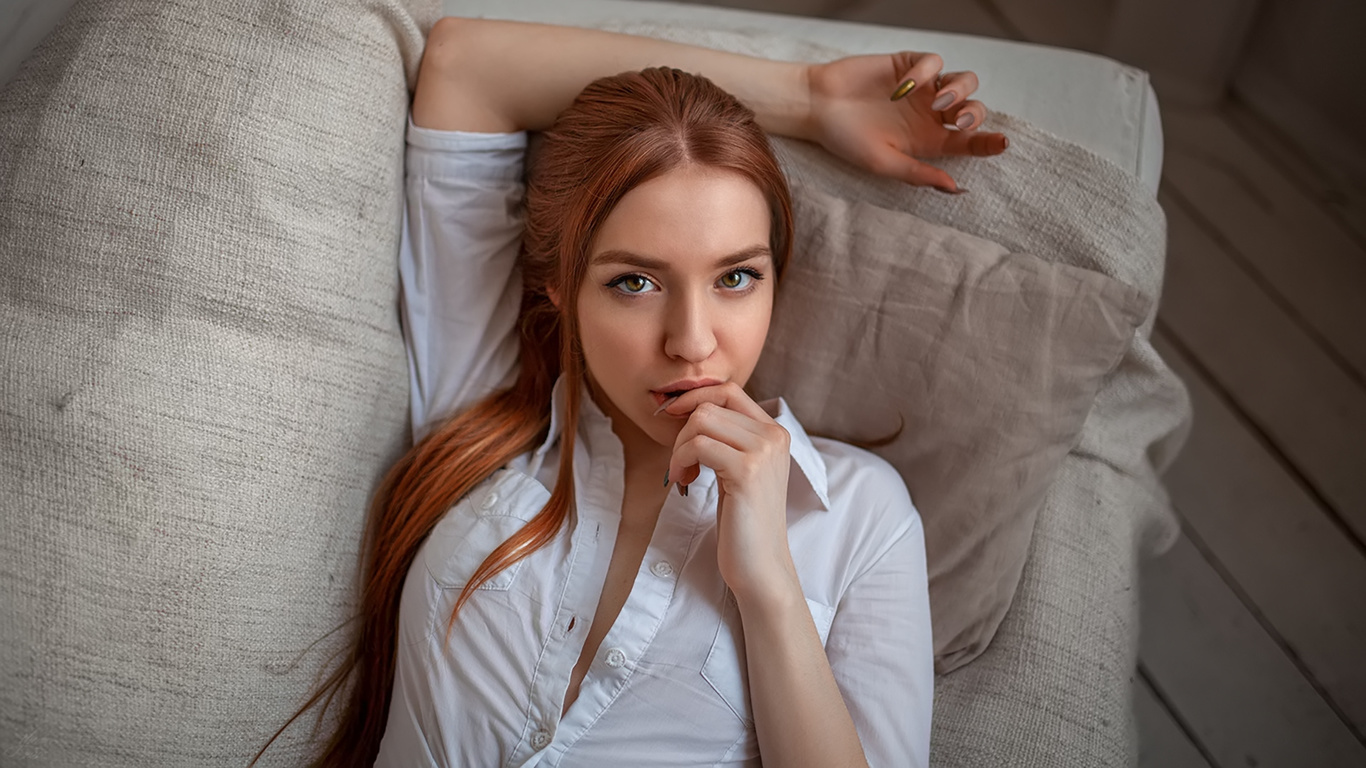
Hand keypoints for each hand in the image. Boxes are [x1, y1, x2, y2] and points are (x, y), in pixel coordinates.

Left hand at [660, 383, 800, 602]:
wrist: (760, 565)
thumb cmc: (743, 521)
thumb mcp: (738, 469)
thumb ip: (727, 438)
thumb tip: (690, 409)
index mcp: (774, 432)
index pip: (728, 391)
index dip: (694, 398)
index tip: (672, 419)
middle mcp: (773, 436)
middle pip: (710, 404)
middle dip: (682, 430)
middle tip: (679, 462)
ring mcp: (762, 452)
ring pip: (701, 421)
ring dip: (679, 448)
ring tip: (682, 474)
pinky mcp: (746, 472)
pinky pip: (698, 446)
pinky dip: (680, 461)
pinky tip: (683, 482)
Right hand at [805, 51, 1009, 192]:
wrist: (816, 105)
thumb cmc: (845, 139)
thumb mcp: (883, 163)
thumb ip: (919, 174)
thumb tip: (956, 188)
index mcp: (929, 142)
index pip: (968, 142)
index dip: (989, 142)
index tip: (1003, 142)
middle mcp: (930, 115)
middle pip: (973, 109)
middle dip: (975, 113)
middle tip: (959, 120)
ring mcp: (922, 88)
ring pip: (963, 81)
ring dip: (959, 90)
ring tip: (938, 100)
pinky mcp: (909, 64)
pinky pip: (934, 62)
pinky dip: (927, 71)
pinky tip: (906, 85)